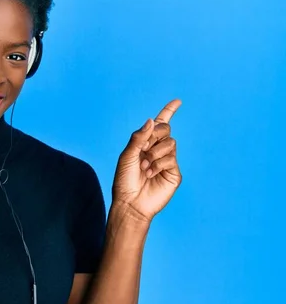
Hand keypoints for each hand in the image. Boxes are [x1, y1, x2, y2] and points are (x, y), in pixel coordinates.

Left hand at [112, 99, 182, 221]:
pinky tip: (150, 174)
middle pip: (166, 130)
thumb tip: (151, 120)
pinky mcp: (173, 172)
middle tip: (144, 149)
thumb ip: (139, 137)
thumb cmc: (124, 180)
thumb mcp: (127, 155)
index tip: (178, 101)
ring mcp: (167, 161)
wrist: (130, 202)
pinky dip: (158, 164)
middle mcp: (157, 150)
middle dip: (155, 135)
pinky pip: (171, 158)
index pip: (159, 125)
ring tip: (144, 168)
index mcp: (145, 144)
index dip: (168, 111)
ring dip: (154, 154)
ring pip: (170, 143)